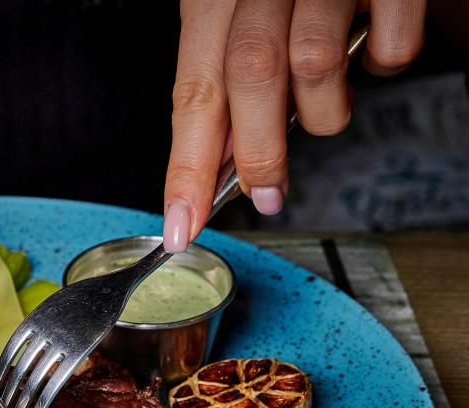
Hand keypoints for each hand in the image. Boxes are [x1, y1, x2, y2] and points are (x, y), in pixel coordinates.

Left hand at [162, 0, 426, 251]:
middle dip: (257, 155)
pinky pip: (386, 44)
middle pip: (247, 80)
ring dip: (322, 111)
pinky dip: (382, 64)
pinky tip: (371, 52)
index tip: (182, 225)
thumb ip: (231, 83)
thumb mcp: (243, 18)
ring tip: (325, 107)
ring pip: (313, 65)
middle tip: (266, 195)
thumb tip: (223, 163)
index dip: (186, 168)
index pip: (192, 94)